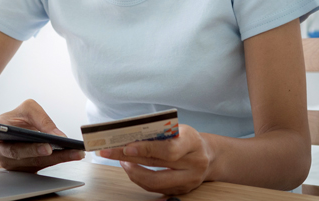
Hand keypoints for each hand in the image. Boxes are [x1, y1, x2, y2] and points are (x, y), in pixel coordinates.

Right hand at [0, 99, 84, 171]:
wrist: (12, 133)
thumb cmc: (15, 119)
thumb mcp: (26, 108)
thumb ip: (40, 117)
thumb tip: (58, 135)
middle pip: (14, 155)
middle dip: (32, 151)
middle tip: (48, 147)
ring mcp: (13, 165)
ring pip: (33, 163)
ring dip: (55, 158)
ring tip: (74, 151)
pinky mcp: (28, 170)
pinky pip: (45, 166)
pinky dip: (60, 159)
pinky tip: (74, 153)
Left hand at [98, 124, 213, 194]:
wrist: (208, 155)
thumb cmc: (186, 138)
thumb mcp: (177, 128)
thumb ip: (158, 132)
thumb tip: (128, 134)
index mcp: (192, 142)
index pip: (168, 149)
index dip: (146, 149)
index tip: (127, 148)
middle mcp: (194, 163)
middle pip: (157, 164)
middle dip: (129, 158)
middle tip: (110, 152)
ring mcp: (189, 180)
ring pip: (156, 182)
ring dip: (133, 172)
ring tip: (121, 161)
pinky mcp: (183, 190)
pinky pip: (157, 189)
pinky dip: (141, 179)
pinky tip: (131, 169)